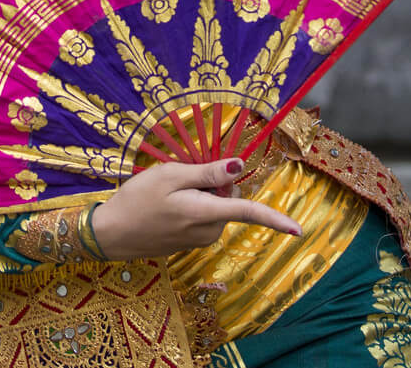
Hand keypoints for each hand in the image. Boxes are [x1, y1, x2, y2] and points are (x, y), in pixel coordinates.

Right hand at [90, 158, 302, 259]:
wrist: (111, 233)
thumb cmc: (138, 199)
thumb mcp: (171, 176)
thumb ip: (207, 172)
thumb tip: (239, 167)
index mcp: (205, 213)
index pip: (248, 213)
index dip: (276, 219)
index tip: (299, 231)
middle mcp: (208, 231)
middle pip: (229, 199)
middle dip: (215, 183)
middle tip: (182, 178)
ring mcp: (199, 239)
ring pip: (217, 207)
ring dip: (203, 194)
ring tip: (170, 193)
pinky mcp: (190, 242)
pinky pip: (205, 217)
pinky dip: (194, 205)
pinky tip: (168, 205)